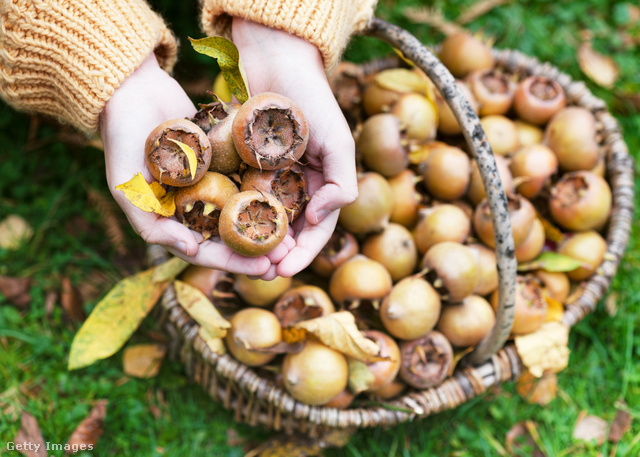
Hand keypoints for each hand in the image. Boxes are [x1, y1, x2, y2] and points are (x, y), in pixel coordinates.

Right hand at [100, 53, 289, 274]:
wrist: (132, 89)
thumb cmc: (121, 139)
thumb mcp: (125, 187)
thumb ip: (150, 224)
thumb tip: (190, 250)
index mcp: (171, 219)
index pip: (205, 250)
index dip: (233, 263)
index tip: (263, 268)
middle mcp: (192, 204)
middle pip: (229, 236)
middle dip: (256, 250)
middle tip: (286, 258)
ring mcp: (209, 181)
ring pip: (241, 210)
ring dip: (265, 225)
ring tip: (294, 236)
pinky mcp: (222, 158)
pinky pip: (245, 178)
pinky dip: (264, 189)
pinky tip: (290, 197)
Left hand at [232, 18, 357, 278]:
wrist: (275, 60)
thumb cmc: (311, 99)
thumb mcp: (337, 140)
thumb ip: (341, 181)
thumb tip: (319, 218)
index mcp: (322, 183)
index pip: (317, 229)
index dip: (304, 252)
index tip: (285, 268)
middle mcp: (296, 184)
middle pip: (288, 230)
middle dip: (277, 253)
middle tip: (260, 272)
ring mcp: (269, 176)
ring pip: (262, 219)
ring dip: (254, 241)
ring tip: (240, 258)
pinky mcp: (243, 165)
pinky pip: (239, 195)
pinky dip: (233, 214)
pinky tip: (220, 229)